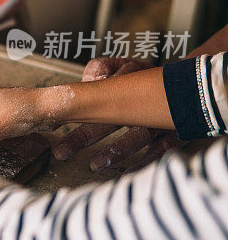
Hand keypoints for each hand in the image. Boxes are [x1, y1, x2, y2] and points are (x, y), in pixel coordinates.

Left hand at [52, 57, 180, 171]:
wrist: (187, 81)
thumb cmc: (141, 78)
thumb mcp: (120, 65)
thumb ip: (99, 69)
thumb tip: (89, 81)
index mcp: (126, 80)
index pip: (96, 94)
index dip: (76, 108)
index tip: (52, 123)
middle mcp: (143, 99)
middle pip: (111, 117)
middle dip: (85, 135)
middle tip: (61, 152)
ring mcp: (161, 117)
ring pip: (139, 134)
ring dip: (117, 150)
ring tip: (95, 165)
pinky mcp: (176, 132)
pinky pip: (162, 149)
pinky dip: (146, 161)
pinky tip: (128, 173)